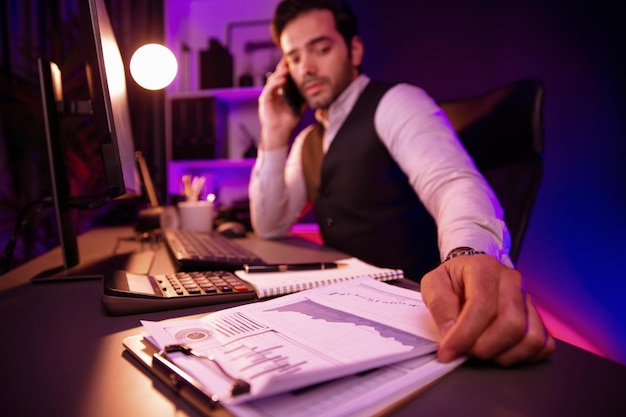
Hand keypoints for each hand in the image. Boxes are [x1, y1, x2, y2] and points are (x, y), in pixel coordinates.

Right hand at [258, 58, 301, 149]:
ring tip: (287, 69)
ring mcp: (268, 95)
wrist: (280, 132)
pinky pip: (270, 88)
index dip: (287, 69)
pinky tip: (283, 80)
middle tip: (288, 60)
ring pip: (272, 80)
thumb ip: (302, 99)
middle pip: (277, 76)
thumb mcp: (298, 107)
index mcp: (280, 92)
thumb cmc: (287, 121)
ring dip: (279, 74)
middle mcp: (273, 92)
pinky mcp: (264, 100)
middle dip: (282, 68)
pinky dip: (276, 83)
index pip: (282, 78)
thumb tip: (312, 91)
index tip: (293, 61)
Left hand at [420, 254, 555, 365]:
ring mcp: (528, 299)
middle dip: (484, 347)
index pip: (482, 305)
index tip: (448, 351)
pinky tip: (499, 350)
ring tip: (480, 349)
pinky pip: (542, 344)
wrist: (469, 275)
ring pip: (530, 337)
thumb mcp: (433, 284)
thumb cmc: (453, 280)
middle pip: (511, 323)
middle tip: (464, 350)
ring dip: (501, 354)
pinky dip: (521, 356)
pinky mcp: (538, 317)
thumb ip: (439, 305)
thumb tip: (450, 332)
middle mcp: (511, 281)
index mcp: (484, 268)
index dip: (465, 334)